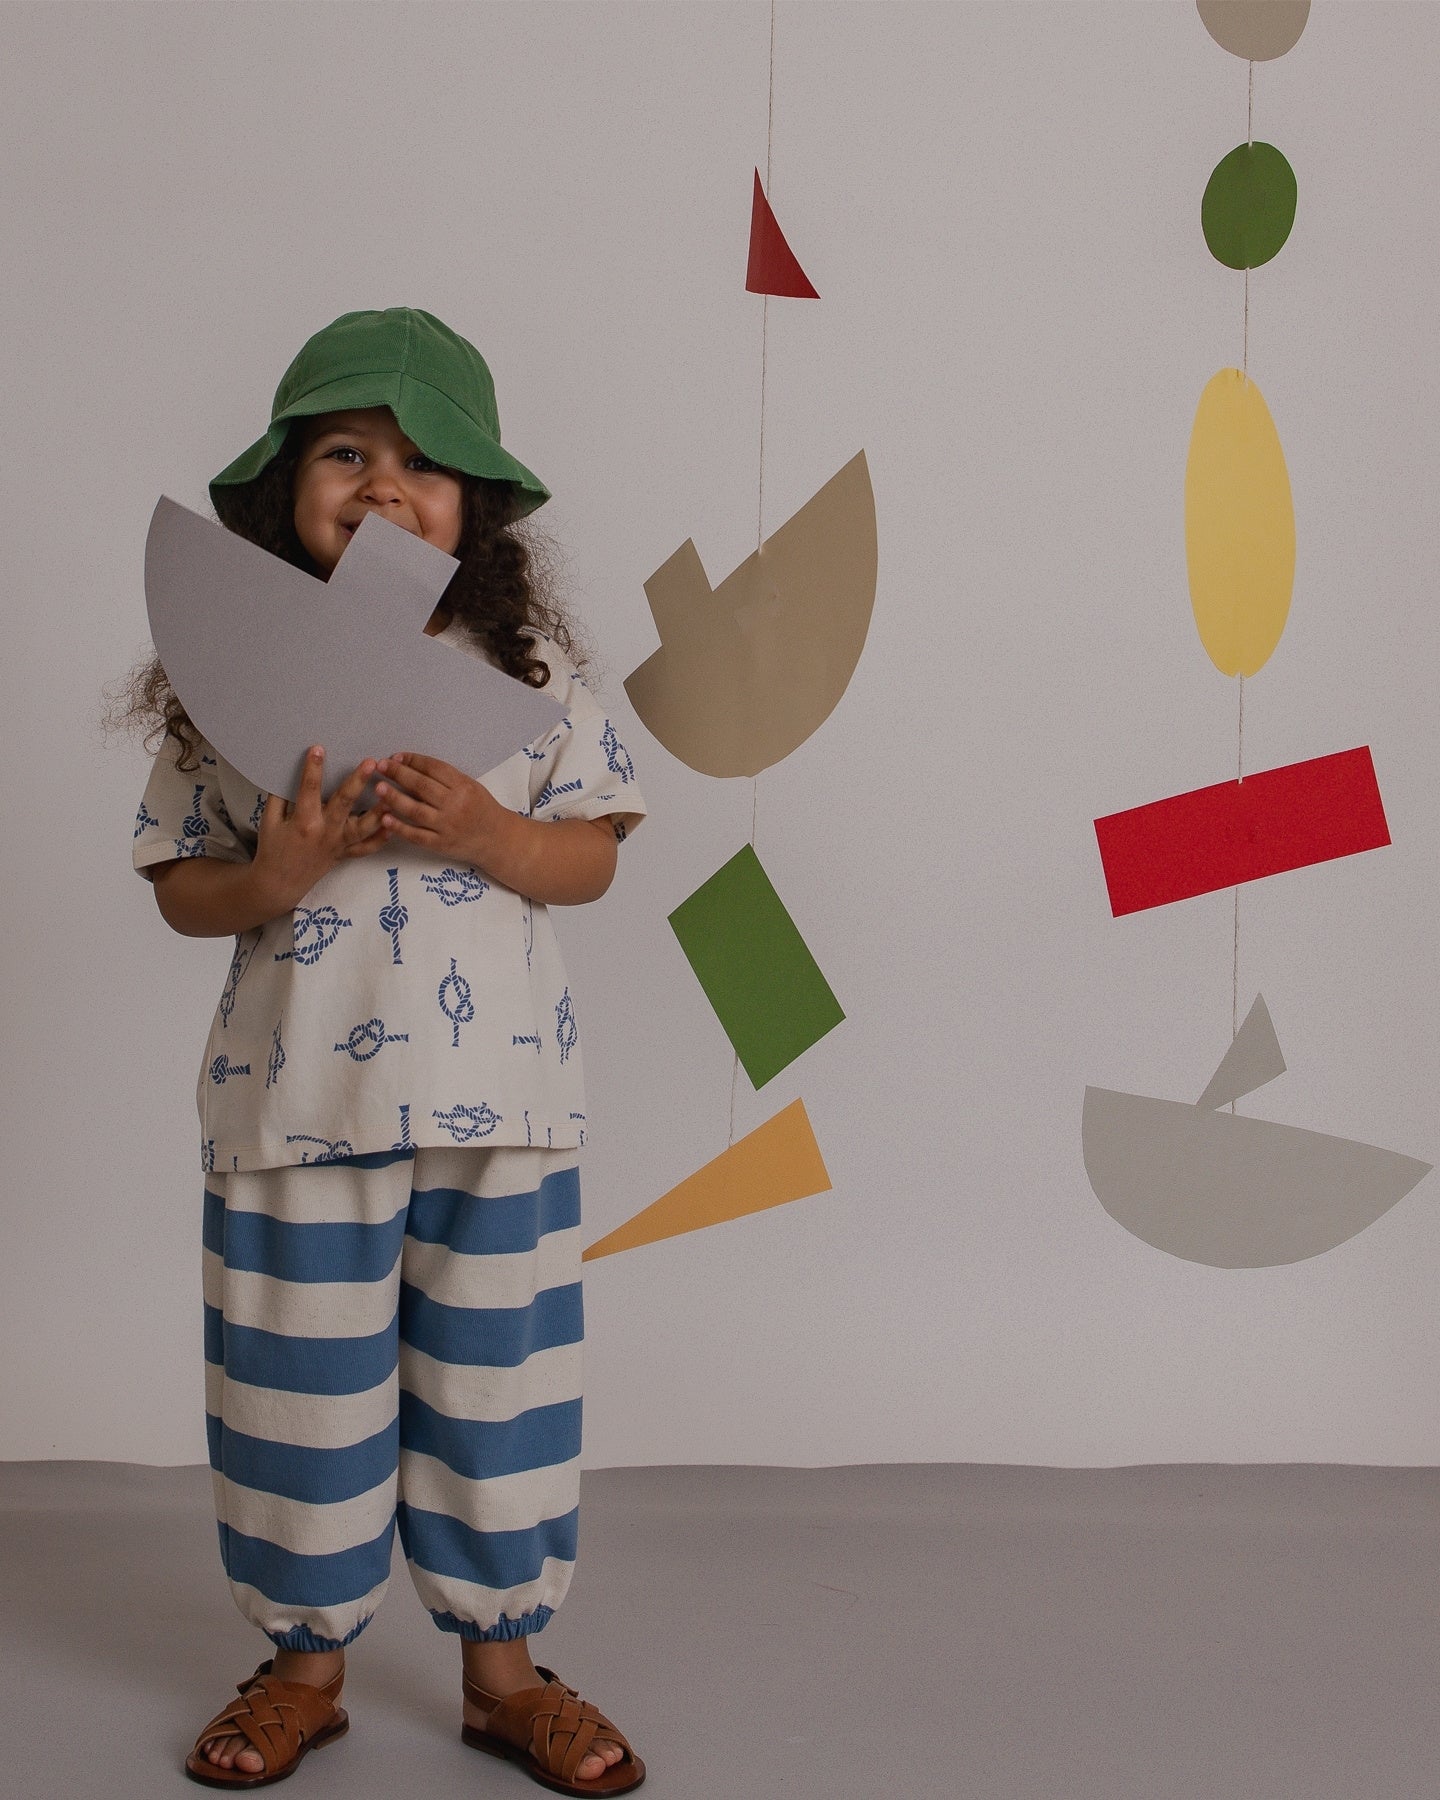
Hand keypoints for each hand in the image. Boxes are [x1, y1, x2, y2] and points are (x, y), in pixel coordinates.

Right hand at [252, 747, 391, 910]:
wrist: (279, 883)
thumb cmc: (272, 849)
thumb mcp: (269, 821)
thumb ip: (278, 798)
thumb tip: (285, 771)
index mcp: (303, 822)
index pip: (309, 789)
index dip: (313, 769)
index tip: (318, 748)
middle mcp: (325, 832)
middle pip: (344, 803)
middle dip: (357, 782)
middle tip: (370, 762)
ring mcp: (338, 844)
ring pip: (364, 828)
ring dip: (379, 811)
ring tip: (392, 794)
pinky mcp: (346, 854)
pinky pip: (367, 848)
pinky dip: (381, 838)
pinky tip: (394, 824)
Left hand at [372, 753, 515, 870]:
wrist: (497, 839)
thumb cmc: (482, 810)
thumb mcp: (471, 787)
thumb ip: (446, 779)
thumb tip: (413, 766)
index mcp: (464, 787)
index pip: (434, 769)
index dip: (413, 760)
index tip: (396, 756)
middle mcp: (456, 805)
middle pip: (422, 786)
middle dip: (399, 774)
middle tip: (381, 766)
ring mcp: (447, 826)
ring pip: (416, 810)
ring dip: (395, 798)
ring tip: (378, 788)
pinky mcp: (441, 844)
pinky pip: (416, 835)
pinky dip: (399, 827)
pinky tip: (385, 819)